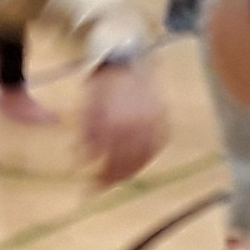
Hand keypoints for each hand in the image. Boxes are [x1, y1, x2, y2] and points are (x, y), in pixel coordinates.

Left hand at [80, 61, 167, 186]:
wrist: (124, 60)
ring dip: (131, 171)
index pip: (110, 161)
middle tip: (102, 187)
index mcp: (116, 123)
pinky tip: (138, 162)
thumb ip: (88, 136)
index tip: (90, 189)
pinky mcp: (163, 117)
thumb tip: (86, 161)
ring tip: (119, 178)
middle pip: (128, 163)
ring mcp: (153, 120)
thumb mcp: (88, 110)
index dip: (100, 178)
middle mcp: (137, 124)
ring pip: (145, 157)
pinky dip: (148, 156)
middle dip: (113, 178)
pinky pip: (158, 144)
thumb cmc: (102, 85)